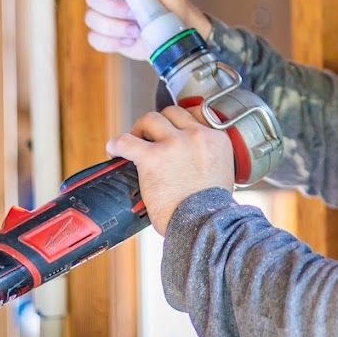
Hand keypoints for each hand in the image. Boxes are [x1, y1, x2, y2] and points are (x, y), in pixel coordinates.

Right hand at [85, 0, 213, 59]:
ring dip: (117, 27)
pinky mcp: (105, 35)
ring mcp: (103, 13)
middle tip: (136, 13)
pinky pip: (94, 39)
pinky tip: (131, 39)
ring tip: (138, 28)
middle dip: (114, 9)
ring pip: (91, 19)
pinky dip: (113, 42)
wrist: (177, 30)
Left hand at [106, 105, 233, 234]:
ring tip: (135, 143)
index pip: (193, 115)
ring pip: (150, 119)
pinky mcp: (153, 157)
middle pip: (171, 113)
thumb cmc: (212, 209)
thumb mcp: (223, 173)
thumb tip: (191, 162)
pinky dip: (117, 144)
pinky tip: (114, 150)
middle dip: (159, 124)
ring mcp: (174, 144)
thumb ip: (209, 159)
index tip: (171, 132)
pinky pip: (127, 141)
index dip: (178, 123)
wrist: (206, 224)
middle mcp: (196, 135)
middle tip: (150, 139)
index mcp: (216, 139)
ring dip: (141, 130)